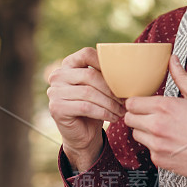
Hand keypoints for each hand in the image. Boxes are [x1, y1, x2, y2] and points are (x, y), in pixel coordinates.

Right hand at [47, 47, 123, 169]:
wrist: (83, 133)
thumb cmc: (96, 106)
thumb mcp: (102, 87)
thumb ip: (107, 75)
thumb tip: (131, 70)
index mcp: (69, 64)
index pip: (86, 54)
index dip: (105, 62)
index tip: (122, 76)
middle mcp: (58, 75)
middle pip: (90, 75)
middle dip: (111, 88)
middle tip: (125, 100)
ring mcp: (54, 92)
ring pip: (89, 92)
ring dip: (110, 103)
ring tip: (122, 111)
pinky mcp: (56, 108)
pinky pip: (86, 107)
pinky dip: (103, 113)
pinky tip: (114, 118)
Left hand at [125, 55, 186, 186]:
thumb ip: (181, 77)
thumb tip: (173, 61)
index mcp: (165, 107)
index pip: (132, 102)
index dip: (137, 103)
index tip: (144, 104)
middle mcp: (157, 125)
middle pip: (129, 118)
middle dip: (138, 116)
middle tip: (151, 116)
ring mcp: (156, 144)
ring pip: (136, 134)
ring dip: (145, 131)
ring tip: (163, 130)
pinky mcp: (158, 159)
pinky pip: (148, 150)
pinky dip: (156, 146)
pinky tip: (171, 142)